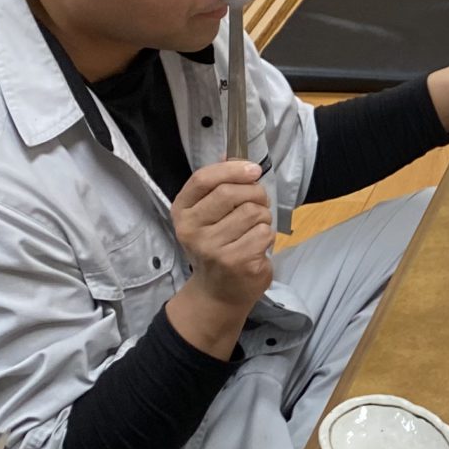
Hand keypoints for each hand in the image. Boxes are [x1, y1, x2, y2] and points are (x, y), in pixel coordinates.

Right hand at [165, 159, 275, 356]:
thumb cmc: (216, 246)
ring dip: (263, 217)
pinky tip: (256, 247)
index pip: (203, 179)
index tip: (253, 170)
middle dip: (255, 194)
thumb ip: (218, 186)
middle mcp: (192, 230)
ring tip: (255, 229)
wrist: (217, 292)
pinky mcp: (236, 262)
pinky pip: (263, 234)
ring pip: (252, 212)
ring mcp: (213, 248)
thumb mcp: (207, 216)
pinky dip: (267, 237)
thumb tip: (232, 156)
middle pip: (232, 193)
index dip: (232, 170)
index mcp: (182, 212)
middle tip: (259, 204)